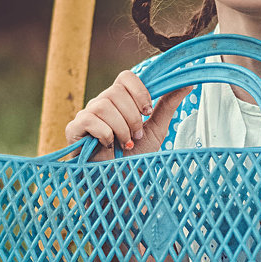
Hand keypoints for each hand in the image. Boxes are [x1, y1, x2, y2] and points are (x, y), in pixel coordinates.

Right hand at [64, 70, 191, 160]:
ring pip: (103, 105)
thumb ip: (168, 105)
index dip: (139, 92)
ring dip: (121, 127)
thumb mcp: (156, 129)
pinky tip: (109, 145)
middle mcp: (101, 104)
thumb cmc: (135, 157)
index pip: (126, 77)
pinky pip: (89, 119)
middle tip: (137, 135)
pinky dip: (105, 133)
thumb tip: (186, 84)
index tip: (148, 112)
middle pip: (115, 91)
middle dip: (132, 117)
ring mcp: (86, 115)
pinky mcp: (74, 130)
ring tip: (125, 143)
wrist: (122, 184)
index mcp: (119, 100)